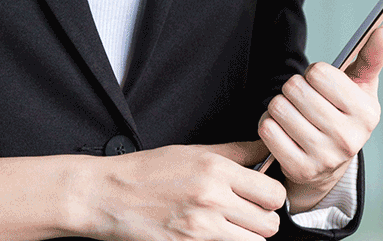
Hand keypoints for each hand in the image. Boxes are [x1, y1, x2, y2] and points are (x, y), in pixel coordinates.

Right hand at [82, 140, 286, 240]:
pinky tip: (215, 234)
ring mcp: (202, 228)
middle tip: (246, 212)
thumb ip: (233, 153)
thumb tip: (264, 150)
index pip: (272, 191)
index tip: (260, 194)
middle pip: (270, 223)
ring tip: (230, 225)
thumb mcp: (191, 151)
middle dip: (263, 219)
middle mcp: (212, 198)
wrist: (110, 195)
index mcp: (214, 168)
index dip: (270, 195)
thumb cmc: (148, 171)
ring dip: (248, 236)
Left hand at [257, 23, 382, 212]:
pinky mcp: (299, 168)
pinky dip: (269, 124)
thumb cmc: (343, 112)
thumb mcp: (360, 85)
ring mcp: (324, 157)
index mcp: (366, 114)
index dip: (313, 74)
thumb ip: (372, 55)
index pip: (318, 73)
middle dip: (294, 89)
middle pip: (294, 88)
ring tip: (294, 115)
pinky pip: (267, 128)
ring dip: (279, 105)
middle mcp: (349, 139)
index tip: (322, 86)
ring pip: (278, 107)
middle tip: (305, 102)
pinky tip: (284, 131)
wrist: (329, 163)